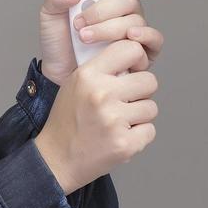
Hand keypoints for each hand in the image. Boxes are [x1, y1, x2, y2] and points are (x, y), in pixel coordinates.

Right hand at [33, 39, 158, 192]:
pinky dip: (139, 136)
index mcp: (88, 75)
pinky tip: (119, 137)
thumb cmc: (68, 120)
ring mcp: (114, 120)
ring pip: (151, 107)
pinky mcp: (124, 144)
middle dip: (141, 92)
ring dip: (139, 116)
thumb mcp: (76, 83)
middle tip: (123, 103)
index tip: (133, 71)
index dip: (137, 60)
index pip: (131, 49)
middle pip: (150, 81)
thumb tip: (137, 60)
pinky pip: (150, 130)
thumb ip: (103, 69)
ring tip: (117, 123)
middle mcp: (101, 94)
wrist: (56, 159)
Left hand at [38, 0, 167, 86]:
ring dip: (110, 29)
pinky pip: (154, 41)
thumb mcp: (50, 14)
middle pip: (131, 0)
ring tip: (85, 38)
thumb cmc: (59, 42)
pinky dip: (145, 37)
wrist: (58, 73)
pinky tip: (129, 38)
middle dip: (105, 11)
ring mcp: (132, 31)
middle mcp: (123, 11)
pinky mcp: (139, 52)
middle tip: (81, 23)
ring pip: (137, 21)